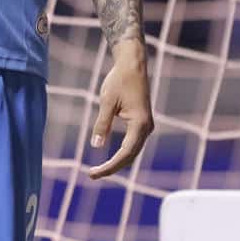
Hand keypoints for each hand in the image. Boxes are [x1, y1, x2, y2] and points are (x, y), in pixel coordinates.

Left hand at [86, 39, 152, 178]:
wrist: (132, 65)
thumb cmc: (119, 81)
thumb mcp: (106, 102)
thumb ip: (102, 124)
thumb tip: (95, 146)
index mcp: (140, 124)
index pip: (125, 154)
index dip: (109, 166)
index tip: (93, 173)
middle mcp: (147, 128)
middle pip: (130, 156)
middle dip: (113, 167)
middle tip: (92, 174)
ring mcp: (146, 126)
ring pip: (133, 151)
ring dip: (118, 162)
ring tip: (99, 170)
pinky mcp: (142, 123)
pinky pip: (133, 144)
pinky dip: (122, 153)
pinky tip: (111, 158)